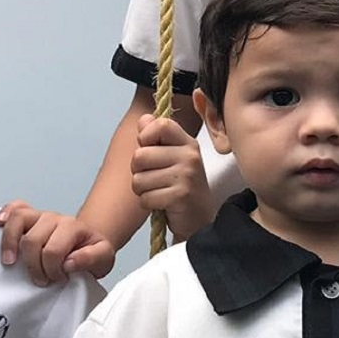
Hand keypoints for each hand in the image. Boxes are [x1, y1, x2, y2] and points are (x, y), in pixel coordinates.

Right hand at [0, 202, 116, 284]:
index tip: (59, 280)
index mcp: (74, 228)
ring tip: (11, 262)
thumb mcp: (104, 260)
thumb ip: (91, 260)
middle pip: (32, 240)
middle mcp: (55, 219)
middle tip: (42, 279)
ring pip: (18, 220)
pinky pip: (14, 207)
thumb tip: (69, 263)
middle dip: (34, 266)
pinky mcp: (30, 217)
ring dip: (10, 244)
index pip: (53, 251)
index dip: (53, 271)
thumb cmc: (92, 253)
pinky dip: (4, 214)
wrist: (89, 244)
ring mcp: (40, 216)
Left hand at [131, 115, 212, 236]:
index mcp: (187, 142)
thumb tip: (144, 119)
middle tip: (154, 179)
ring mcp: (186, 176)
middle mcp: (189, 156)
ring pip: (138, 179)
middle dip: (138, 171)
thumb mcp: (172, 157)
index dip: (145, 137)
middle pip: (140, 156)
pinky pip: (145, 198)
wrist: (200, 218)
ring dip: (143, 191)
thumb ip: (156, 137)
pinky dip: (148, 204)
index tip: (149, 150)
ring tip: (159, 192)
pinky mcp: (180, 196)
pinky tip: (162, 204)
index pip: (160, 125)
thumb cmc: (181, 186)